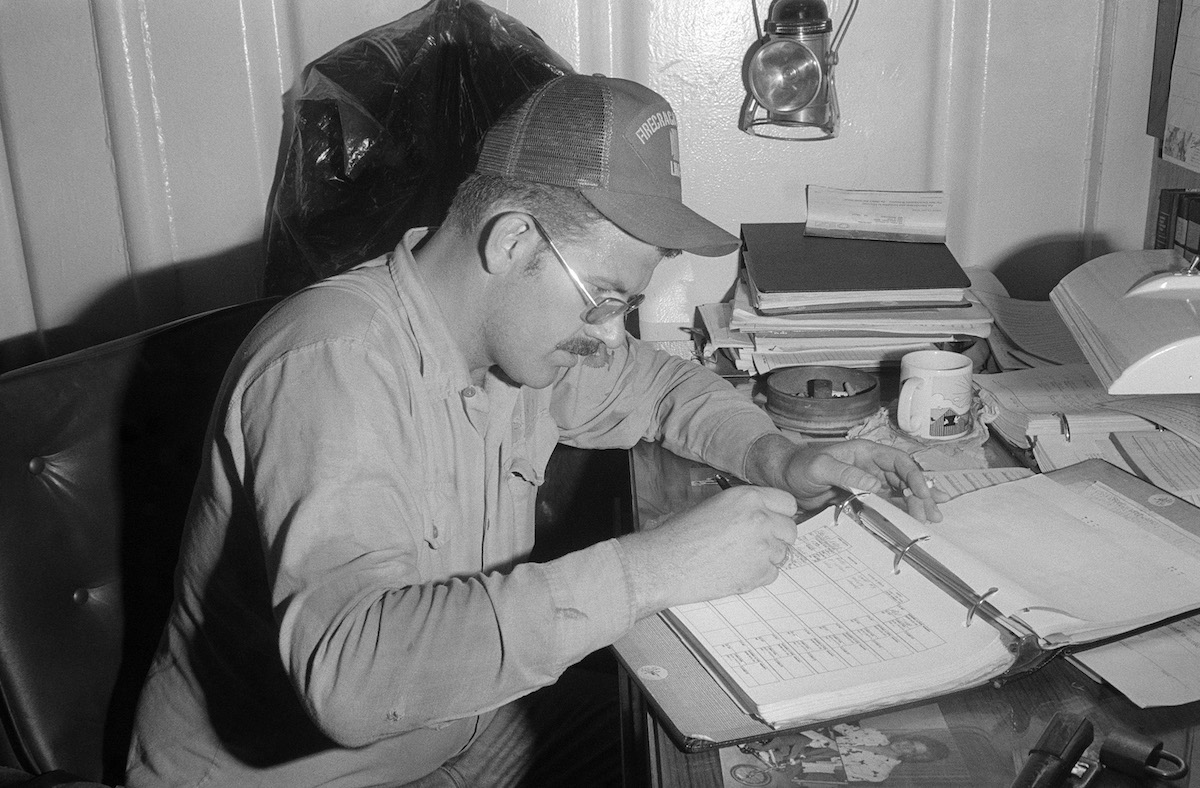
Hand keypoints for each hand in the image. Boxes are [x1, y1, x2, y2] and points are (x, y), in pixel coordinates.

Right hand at [619, 485, 797, 616]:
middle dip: (778, 536)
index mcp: (748, 497)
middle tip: (758, 542)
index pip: (787, 503)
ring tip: (740, 557)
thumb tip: (761, 514)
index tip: (774, 520)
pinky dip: (760, 574)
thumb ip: (742, 507)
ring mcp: (763, 547)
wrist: (666, 564)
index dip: (779, 513)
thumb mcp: (712, 505)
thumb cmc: (680, 535)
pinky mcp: (759, 573)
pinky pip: (773, 573)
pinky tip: (737, 570)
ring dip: (769, 556)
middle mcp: (761, 519)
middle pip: (790, 529)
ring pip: (784, 553)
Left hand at [746, 434, 949, 522]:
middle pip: (905, 479)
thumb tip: (876, 485)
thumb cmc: (799, 466)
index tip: (923, 496)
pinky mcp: (861, 497)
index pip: (899, 462)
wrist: (782, 478)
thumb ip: (846, 474)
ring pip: (899, 492)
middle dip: (922, 495)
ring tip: (933, 520)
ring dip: (916, 505)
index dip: (915, 478)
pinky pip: (886, 504)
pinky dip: (901, 512)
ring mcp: (868, 482)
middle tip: (934, 515)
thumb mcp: (820, 467)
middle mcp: (871, 466)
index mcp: (865, 452)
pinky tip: (913, 521)